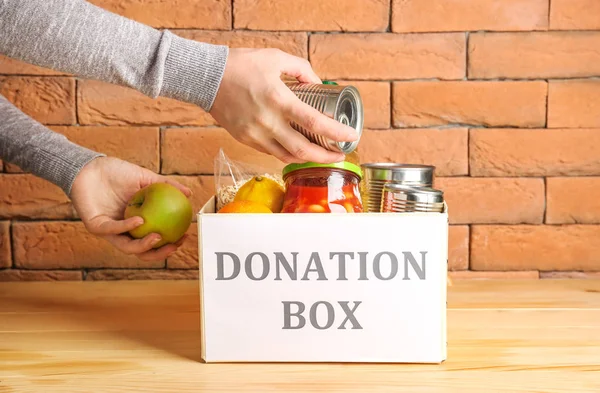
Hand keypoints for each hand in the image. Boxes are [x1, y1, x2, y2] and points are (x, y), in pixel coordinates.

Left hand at [70, 157, 192, 261]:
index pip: (154, 240)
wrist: (89, 166)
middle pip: (142, 251)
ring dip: (144, 246)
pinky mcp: (95, 226)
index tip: (184, 236)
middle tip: (173, 245)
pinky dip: (127, 227)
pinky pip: (113, 230)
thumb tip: (189, 193)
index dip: (169, 243)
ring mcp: (109, 230)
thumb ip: (166, 185)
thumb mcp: (146, 178)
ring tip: (158, 237)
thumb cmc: (116, 172)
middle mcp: (123, 231)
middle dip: (159, 254)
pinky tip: (140, 220)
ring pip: (127, 247)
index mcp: (135, 223)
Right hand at [209, 48, 357, 163]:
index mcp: (278, 99)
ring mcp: (255, 134)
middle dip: (326, 156)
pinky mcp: (246, 140)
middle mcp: (268, 121)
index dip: (336, 133)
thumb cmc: (240, 65)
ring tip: (322, 154)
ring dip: (308, 158)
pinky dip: (288, 153)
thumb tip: (318, 84)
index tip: (351, 136)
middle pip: (303, 150)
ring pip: (287, 157)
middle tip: (340, 154)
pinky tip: (298, 148)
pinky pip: (272, 152)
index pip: (314, 122)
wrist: (205, 78)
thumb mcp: (275, 58)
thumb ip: (301, 69)